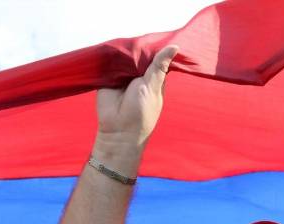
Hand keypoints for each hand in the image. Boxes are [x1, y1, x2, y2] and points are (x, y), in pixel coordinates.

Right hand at [93, 45, 179, 163]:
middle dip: (136, 47)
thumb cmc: (141, 112)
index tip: (154, 34)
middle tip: (135, 37)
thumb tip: (175, 47)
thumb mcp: (153, 87)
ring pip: (123, 57)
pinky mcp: (108, 78)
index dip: (154, 46)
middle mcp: (138, 75)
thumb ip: (160, 66)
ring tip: (123, 44)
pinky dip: (109, 57)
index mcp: (153, 77)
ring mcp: (122, 76)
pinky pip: (109, 63)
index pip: (154, 56)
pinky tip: (111, 49)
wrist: (118, 130)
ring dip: (123, 51)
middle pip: (138, 54)